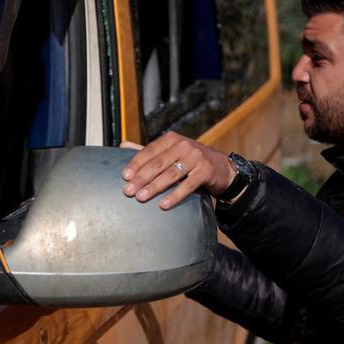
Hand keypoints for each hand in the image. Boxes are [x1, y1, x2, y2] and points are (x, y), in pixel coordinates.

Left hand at [120, 132, 236, 209]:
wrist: (222, 168)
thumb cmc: (189, 161)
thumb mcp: (171, 152)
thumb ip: (149, 151)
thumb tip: (122, 144)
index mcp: (171, 139)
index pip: (149, 151)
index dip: (136, 163)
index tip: (124, 176)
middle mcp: (183, 145)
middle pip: (158, 163)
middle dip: (141, 178)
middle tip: (128, 191)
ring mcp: (196, 157)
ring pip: (171, 174)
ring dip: (154, 187)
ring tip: (141, 198)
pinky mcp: (206, 171)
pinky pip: (188, 185)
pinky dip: (175, 196)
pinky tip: (163, 205)